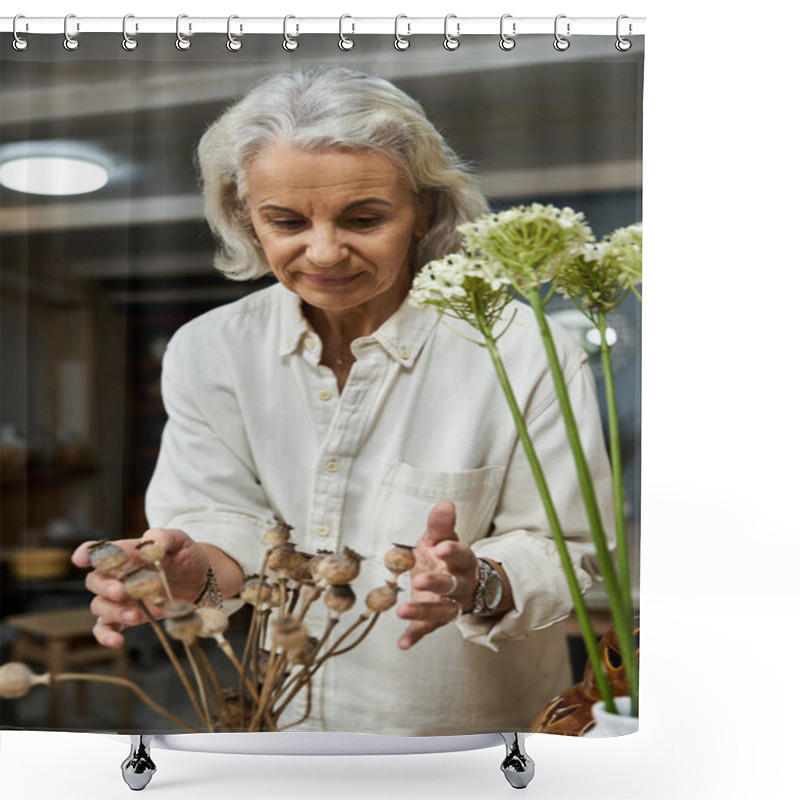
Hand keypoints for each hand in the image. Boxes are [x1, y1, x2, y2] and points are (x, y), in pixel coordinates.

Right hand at [71, 528, 209, 647]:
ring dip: (113, 611)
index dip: (88, 553)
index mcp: (127, 553)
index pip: (102, 551)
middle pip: (95, 580)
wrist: (200, 580)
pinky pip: (105, 627)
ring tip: (136, 615)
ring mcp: (121, 597)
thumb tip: (151, 544)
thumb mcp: (180, 541)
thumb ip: (164, 537)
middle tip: (122, 591)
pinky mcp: (127, 616)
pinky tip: (117, 640)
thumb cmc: (186, 556)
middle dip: (105, 586)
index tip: (80, 559)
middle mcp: (118, 575)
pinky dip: (105, 634)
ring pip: (99, 605)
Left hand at [395, 501, 478, 649]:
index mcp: (463, 561)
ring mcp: (449, 605)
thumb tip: (445, 504)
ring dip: (422, 611)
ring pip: (441, 610)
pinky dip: (415, 636)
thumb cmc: (444, 556)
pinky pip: (427, 629)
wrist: (457, 581)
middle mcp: (460, 585)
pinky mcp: (436, 619)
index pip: (462, 556)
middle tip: (420, 580)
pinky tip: (402, 643)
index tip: (440, 547)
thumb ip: (440, 525)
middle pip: (453, 586)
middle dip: (438, 583)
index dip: (452, 552)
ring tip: (401, 611)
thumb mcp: (441, 537)